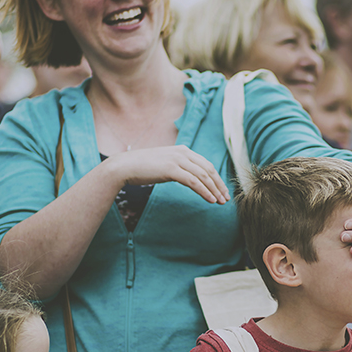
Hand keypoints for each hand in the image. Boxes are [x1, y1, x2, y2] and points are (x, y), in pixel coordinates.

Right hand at [107, 145, 229, 203]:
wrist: (125, 166)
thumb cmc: (143, 167)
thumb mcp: (165, 164)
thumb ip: (178, 167)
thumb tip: (188, 177)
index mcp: (183, 150)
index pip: (206, 164)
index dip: (216, 178)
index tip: (222, 190)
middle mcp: (183, 152)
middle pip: (208, 169)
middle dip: (219, 184)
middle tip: (226, 198)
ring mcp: (177, 160)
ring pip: (203, 176)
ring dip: (214, 189)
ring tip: (220, 201)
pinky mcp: (171, 169)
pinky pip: (193, 182)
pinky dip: (204, 191)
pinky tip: (210, 200)